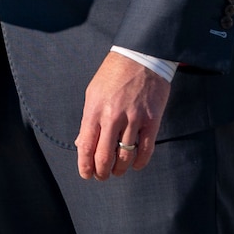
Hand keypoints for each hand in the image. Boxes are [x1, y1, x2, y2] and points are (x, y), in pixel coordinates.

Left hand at [75, 52, 170, 179]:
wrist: (140, 57)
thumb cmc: (113, 74)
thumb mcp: (93, 93)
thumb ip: (88, 120)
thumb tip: (82, 143)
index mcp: (94, 109)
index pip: (86, 145)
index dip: (85, 165)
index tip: (86, 174)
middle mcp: (112, 117)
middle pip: (104, 156)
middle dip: (101, 172)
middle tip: (102, 176)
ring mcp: (133, 119)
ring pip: (125, 156)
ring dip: (120, 169)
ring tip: (117, 172)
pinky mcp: (151, 120)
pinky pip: (145, 149)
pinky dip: (140, 162)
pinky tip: (135, 165)